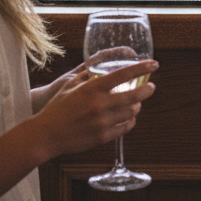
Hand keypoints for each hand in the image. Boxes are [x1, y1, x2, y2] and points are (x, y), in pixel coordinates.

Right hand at [33, 59, 156, 160]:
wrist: (46, 135)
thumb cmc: (57, 107)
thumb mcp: (71, 84)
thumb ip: (88, 74)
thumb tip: (101, 64)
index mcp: (93, 88)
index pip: (124, 74)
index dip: (142, 68)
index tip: (154, 64)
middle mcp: (100, 104)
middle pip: (134, 95)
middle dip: (147, 90)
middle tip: (151, 87)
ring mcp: (102, 122)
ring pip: (132, 112)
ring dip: (138, 106)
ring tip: (137, 102)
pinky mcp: (102, 137)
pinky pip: (125, 128)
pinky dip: (130, 121)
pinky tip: (130, 118)